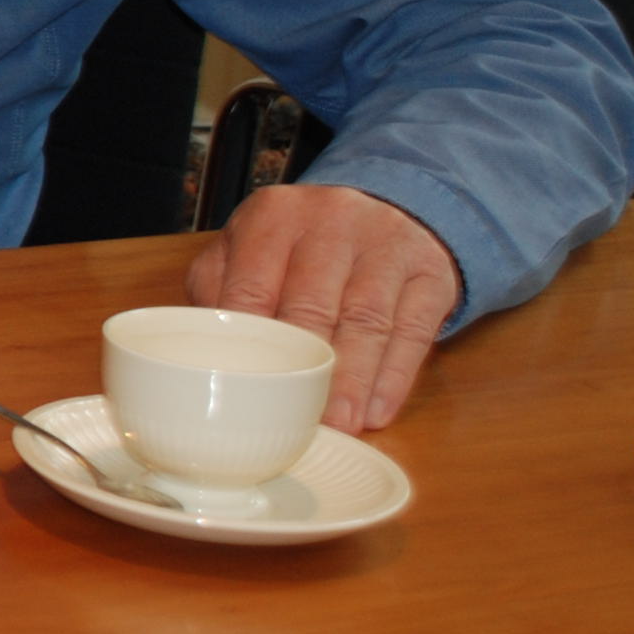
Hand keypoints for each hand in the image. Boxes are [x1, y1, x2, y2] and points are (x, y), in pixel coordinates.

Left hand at [182, 183, 459, 432]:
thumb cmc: (300, 246)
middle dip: (304, 368)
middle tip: (297, 420)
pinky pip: (414, 329)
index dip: (249, 344)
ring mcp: (386, 243)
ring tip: (340, 424)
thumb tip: (203, 357)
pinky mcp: (430, 271)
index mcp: (273, 215)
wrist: (385, 209)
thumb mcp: (250, 247)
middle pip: (313, 305)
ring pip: (368, 320)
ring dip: (353, 381)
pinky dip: (395, 376)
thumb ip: (220, 290)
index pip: (252, 286)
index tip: (242, 392)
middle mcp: (331, 220)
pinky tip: (378, 410)